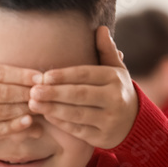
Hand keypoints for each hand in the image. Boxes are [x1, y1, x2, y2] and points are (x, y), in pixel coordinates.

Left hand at [27, 25, 138, 148]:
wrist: (134, 122)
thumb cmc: (116, 90)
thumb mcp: (115, 69)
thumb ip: (106, 50)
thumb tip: (101, 29)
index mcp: (115, 78)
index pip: (86, 74)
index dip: (64, 75)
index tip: (44, 75)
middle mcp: (115, 99)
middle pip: (79, 95)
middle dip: (54, 93)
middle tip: (33, 91)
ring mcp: (109, 120)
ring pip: (76, 114)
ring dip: (52, 109)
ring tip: (33, 104)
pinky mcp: (102, 137)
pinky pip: (77, 130)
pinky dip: (60, 123)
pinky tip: (45, 116)